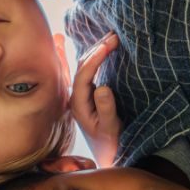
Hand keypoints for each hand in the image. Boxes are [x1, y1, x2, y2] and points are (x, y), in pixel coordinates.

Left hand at [70, 32, 121, 167]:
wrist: (108, 155)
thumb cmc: (111, 143)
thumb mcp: (111, 128)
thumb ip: (106, 109)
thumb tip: (102, 87)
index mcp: (78, 105)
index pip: (83, 76)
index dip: (95, 59)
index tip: (109, 45)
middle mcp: (76, 98)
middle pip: (81, 67)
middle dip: (96, 49)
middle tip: (114, 34)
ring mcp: (81, 96)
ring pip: (84, 67)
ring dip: (95, 49)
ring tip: (110, 35)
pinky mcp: (87, 95)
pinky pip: (87, 71)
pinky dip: (92, 56)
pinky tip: (91, 44)